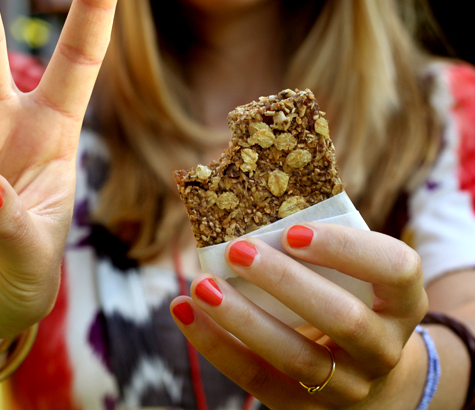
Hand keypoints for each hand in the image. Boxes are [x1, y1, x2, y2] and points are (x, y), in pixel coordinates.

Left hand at [171, 223, 428, 408]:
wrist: (367, 379)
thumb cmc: (347, 301)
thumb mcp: (354, 277)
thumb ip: (317, 247)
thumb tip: (244, 196)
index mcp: (402, 301)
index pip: (394, 268)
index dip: (346, 248)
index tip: (293, 230)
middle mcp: (383, 347)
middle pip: (342, 318)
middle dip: (285, 282)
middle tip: (237, 249)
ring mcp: (347, 386)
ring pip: (295, 357)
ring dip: (242, 319)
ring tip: (200, 285)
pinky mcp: (304, 407)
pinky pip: (256, 379)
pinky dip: (215, 345)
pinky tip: (183, 310)